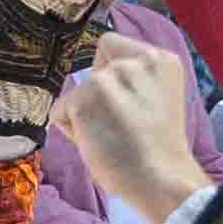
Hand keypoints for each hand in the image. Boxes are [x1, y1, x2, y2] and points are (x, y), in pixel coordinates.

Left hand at [59, 35, 210, 223]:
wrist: (161, 178)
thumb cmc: (160, 150)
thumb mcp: (158, 98)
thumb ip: (134, 82)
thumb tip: (91, 81)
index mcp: (161, 59)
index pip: (112, 45)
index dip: (109, 71)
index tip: (121, 100)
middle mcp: (135, 61)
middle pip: (93, 68)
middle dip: (96, 94)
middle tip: (118, 125)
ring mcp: (108, 78)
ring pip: (77, 91)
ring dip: (85, 114)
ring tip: (110, 137)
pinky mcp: (84, 99)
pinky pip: (60, 111)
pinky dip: (71, 130)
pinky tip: (97, 144)